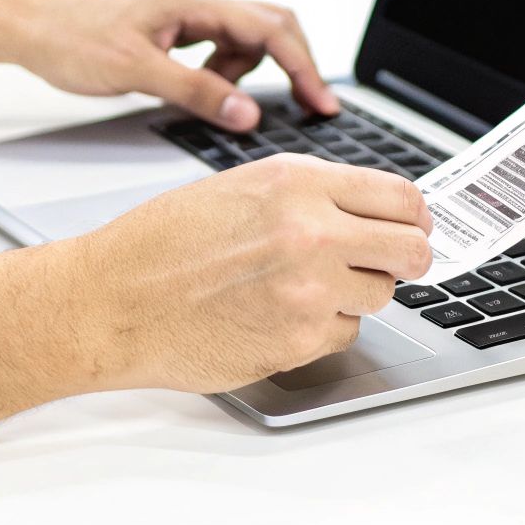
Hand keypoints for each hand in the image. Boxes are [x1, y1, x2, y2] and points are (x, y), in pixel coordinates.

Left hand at [9, 0, 340, 129]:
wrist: (25, 26)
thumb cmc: (69, 38)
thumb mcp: (137, 72)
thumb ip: (196, 92)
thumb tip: (248, 112)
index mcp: (193, 1)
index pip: (269, 31)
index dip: (302, 68)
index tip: (321, 103)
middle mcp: (194, 0)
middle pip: (269, 24)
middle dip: (292, 64)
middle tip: (308, 105)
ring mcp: (183, 12)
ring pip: (242, 39)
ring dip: (245, 74)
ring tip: (218, 103)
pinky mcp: (169, 28)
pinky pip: (215, 47)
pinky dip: (221, 73)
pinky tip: (197, 92)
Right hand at [68, 155, 432, 392]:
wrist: (111, 301)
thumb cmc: (160, 243)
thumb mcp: (240, 186)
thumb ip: (310, 194)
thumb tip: (371, 211)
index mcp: (297, 183)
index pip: (401, 197)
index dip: (413, 216)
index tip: (413, 226)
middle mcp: (310, 232)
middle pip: (411, 250)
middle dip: (404, 258)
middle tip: (384, 263)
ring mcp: (308, 291)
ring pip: (380, 296)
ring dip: (354, 293)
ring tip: (300, 286)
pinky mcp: (298, 341)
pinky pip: (344, 333)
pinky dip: (322, 327)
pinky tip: (277, 314)